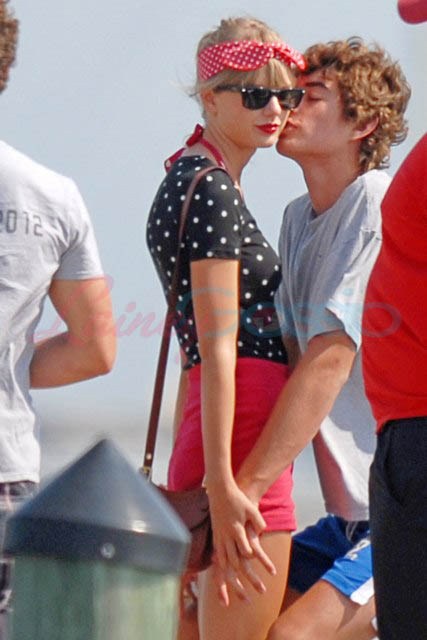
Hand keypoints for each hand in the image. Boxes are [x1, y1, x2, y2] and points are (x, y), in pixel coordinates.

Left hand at [206, 482, 275, 602]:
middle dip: (238, 589)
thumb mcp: (227, 529)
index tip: (224, 604)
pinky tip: (272, 571)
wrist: (235, 494)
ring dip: (254, 579)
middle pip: (231, 573)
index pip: (218, 572)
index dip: (220, 588)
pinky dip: (265, 562)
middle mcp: (227, 546)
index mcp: (220, 547)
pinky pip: (257, 553)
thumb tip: (226, 556)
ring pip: (244, 566)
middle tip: (247, 601)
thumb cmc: (232, 513)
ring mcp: (237, 542)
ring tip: (263, 590)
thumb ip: (228, 544)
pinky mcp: (248, 535)